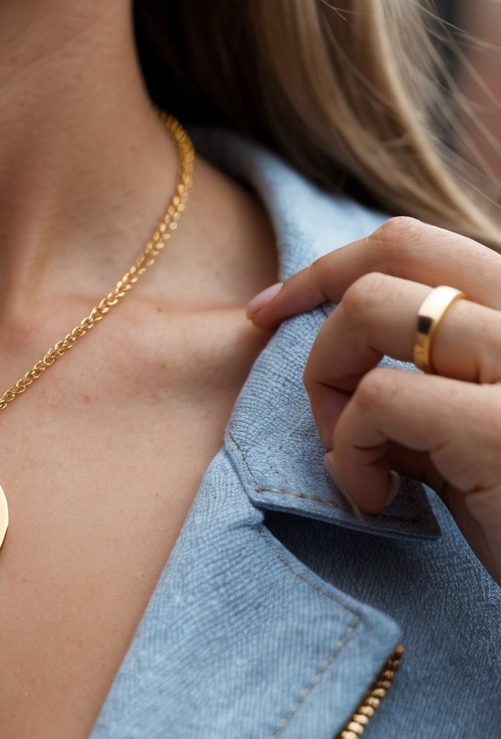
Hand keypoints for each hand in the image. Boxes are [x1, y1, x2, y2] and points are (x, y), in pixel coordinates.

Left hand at [247, 216, 500, 583]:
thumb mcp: (470, 438)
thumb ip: (426, 385)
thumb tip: (335, 368)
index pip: (419, 240)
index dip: (329, 265)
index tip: (268, 309)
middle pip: (396, 247)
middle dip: (316, 297)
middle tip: (286, 360)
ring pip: (373, 308)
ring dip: (329, 378)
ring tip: (353, 450)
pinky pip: (378, 397)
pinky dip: (351, 448)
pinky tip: (377, 498)